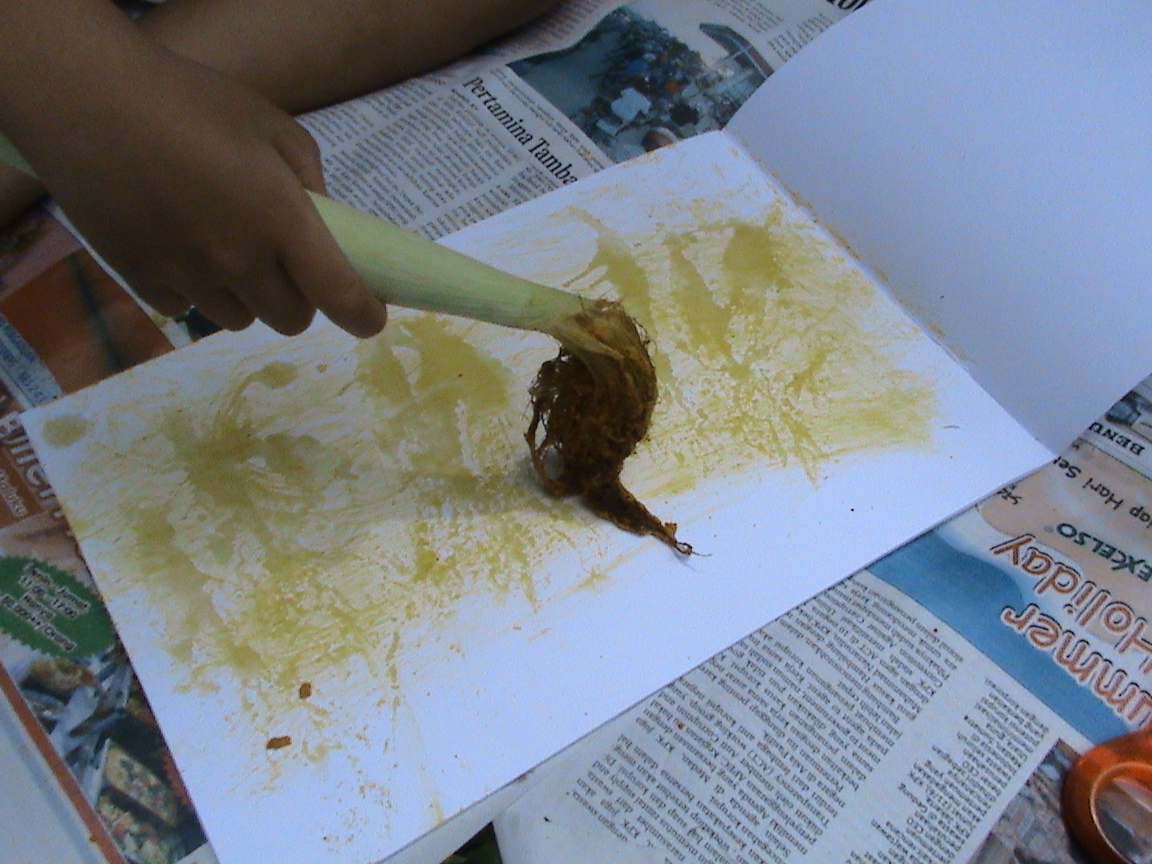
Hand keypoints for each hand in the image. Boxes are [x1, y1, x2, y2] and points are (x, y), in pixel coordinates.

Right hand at [19, 44, 386, 337]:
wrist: (88, 102)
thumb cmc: (191, 102)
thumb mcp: (273, 125)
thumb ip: (310, 177)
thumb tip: (324, 217)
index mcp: (281, 220)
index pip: (338, 293)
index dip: (363, 315)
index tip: (370, 318)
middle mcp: (239, 259)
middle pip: (290, 319)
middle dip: (299, 299)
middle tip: (287, 267)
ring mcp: (189, 275)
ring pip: (239, 319)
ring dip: (247, 296)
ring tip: (225, 248)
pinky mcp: (143, 281)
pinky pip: (187, 309)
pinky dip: (195, 290)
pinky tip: (180, 246)